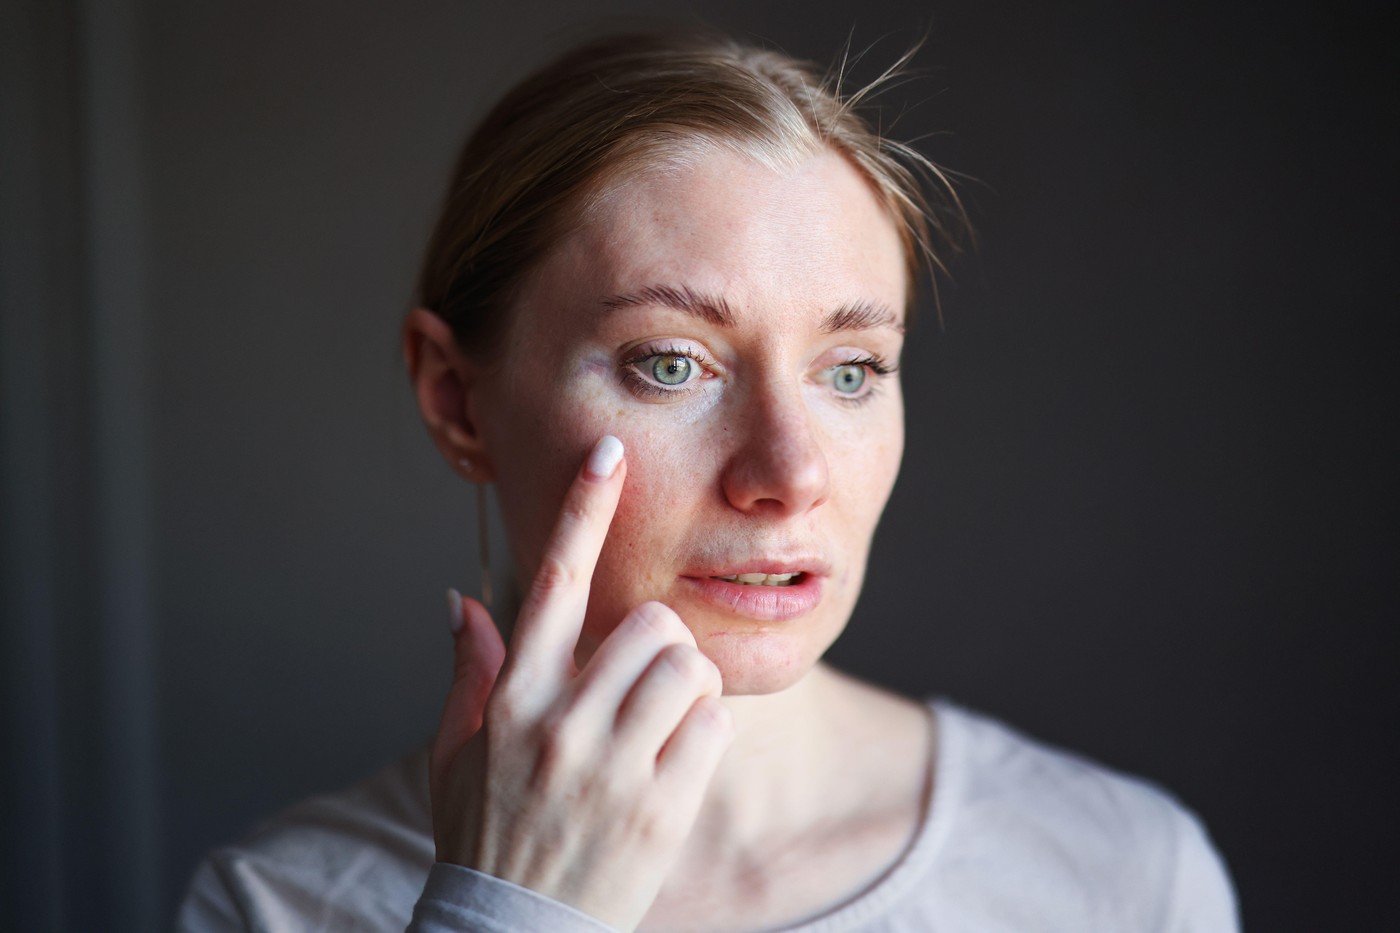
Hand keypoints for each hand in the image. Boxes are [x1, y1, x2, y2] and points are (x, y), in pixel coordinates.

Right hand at [429, 435, 734, 931]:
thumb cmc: (484, 836)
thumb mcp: (455, 754)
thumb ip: (469, 673)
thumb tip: (460, 601)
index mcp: (513, 700)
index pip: (553, 582)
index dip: (582, 510)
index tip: (607, 454)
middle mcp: (562, 724)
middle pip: (649, 622)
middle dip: (656, 643)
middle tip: (640, 683)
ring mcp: (614, 768)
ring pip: (687, 667)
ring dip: (684, 687)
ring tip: (656, 727)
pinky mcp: (663, 810)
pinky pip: (713, 727)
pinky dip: (704, 736)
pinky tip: (672, 767)